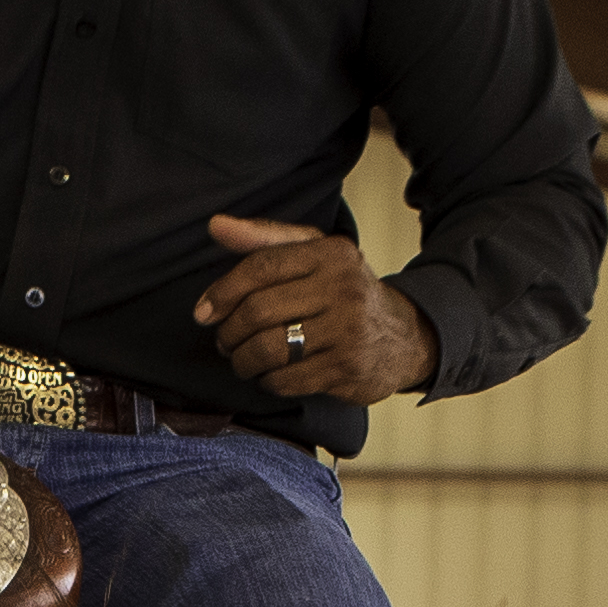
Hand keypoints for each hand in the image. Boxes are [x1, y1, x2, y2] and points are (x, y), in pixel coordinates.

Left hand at [197, 216, 433, 402]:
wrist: (404, 337)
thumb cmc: (344, 292)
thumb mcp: (314, 254)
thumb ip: (264, 238)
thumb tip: (215, 225)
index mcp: (330, 253)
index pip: (261, 266)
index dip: (223, 291)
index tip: (203, 312)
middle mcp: (342, 288)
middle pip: (259, 311)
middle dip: (230, 332)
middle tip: (225, 341)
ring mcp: (347, 331)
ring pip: (268, 349)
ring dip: (243, 360)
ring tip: (242, 359)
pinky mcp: (346, 369)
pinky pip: (286, 380)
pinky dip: (267, 381)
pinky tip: (270, 374)